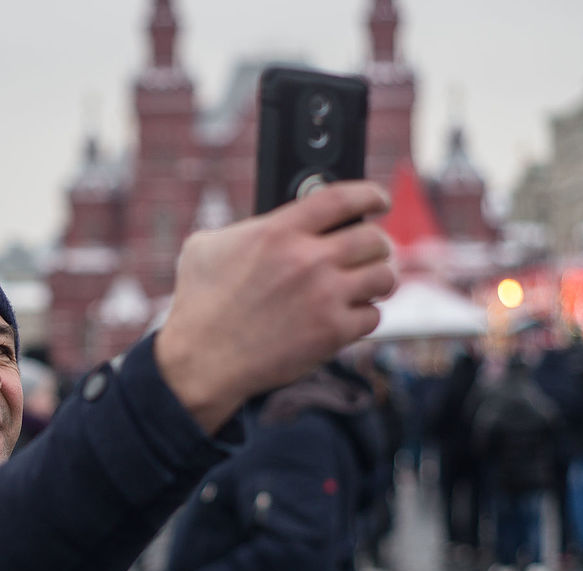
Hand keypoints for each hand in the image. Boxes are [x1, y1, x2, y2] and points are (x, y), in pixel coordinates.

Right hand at [155, 182, 394, 432]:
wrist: (201, 362)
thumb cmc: (198, 304)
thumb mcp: (206, 248)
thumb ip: (244, 228)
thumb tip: (270, 223)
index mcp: (277, 231)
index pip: (342, 199)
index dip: (369, 195)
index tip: (379, 200)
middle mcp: (307, 260)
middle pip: (373, 238)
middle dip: (377, 244)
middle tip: (371, 251)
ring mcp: (324, 297)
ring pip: (384, 276)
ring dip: (379, 278)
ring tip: (369, 283)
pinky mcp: (332, 333)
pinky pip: (373, 316)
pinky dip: (364, 316)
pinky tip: (349, 315)